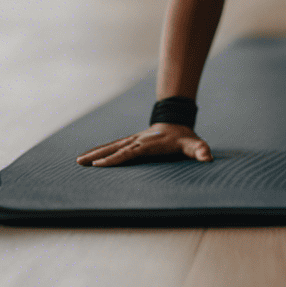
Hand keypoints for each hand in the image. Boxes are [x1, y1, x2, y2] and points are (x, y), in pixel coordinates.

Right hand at [76, 124, 212, 166]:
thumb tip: (207, 157)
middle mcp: (138, 140)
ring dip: (95, 153)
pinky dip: (99, 151)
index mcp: (150, 143)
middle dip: (100, 155)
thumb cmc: (184, 138)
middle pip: (117, 148)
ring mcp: (132, 140)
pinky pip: (112, 146)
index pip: (131, 152)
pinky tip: (87, 158)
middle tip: (82, 162)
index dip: (117, 158)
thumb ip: (200, 150)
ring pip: (111, 146)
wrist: (177, 122)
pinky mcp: (129, 142)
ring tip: (78, 161)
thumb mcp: (193, 143)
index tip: (101, 164)